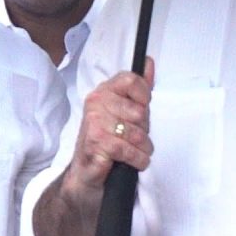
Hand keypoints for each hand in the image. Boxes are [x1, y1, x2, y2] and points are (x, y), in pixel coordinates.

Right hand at [63, 61, 154, 201]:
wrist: (87, 173)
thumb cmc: (108, 142)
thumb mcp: (126, 112)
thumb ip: (139, 88)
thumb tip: (148, 62)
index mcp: (104, 91)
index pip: (131, 80)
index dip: (144, 97)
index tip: (143, 110)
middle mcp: (96, 102)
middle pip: (139, 111)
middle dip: (144, 130)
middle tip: (133, 138)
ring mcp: (94, 122)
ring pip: (137, 133)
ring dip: (142, 148)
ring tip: (134, 152)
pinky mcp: (96, 142)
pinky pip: (130, 149)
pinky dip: (138, 160)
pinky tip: (133, 161)